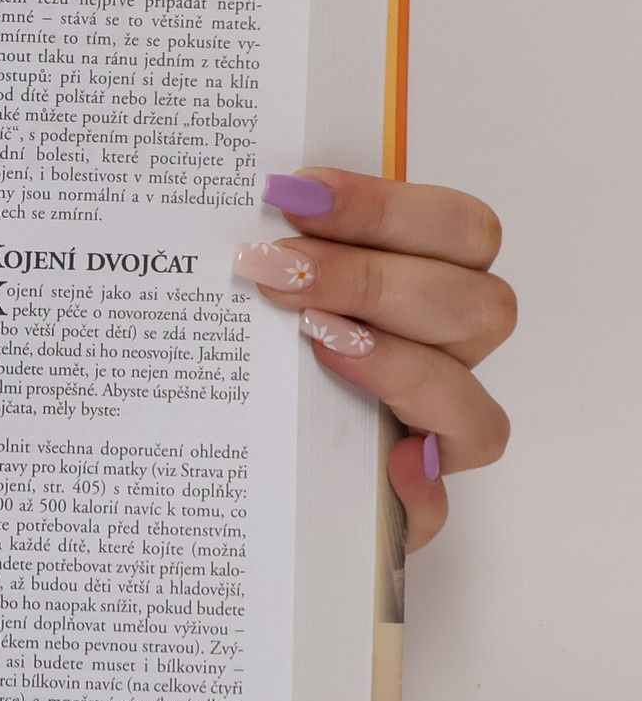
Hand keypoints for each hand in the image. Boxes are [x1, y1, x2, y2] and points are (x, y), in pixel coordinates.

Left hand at [235, 169, 513, 551]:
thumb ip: (279, 241)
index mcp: (427, 278)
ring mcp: (438, 423)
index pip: (457, 228)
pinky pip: (433, 506)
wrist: (223, 456)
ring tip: (314, 343)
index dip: (381, 207)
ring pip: (471, 397)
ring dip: (396, 365)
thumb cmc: (245, 340)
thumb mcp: (259, 282)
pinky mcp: (409, 497)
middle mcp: (447, 349)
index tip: (289, 195)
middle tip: (274, 270)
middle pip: (476, 304)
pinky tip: (388, 467)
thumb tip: (283, 194)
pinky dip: (421, 488)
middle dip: (369, 279)